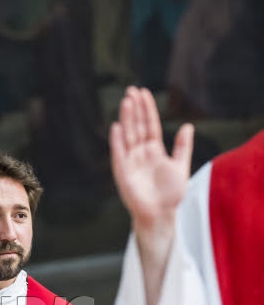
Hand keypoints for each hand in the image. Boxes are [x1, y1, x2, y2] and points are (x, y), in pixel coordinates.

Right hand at [110, 86, 193, 236]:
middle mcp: (141, 154)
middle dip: (134, 109)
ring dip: (126, 119)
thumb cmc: (171, 195)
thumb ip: (183, 147)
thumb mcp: (181, 167)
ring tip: (126, 101)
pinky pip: (119, 155)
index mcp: (154, 151)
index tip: (144, 93)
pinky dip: (117, 142)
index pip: (150, 126)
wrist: (160, 215)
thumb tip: (188, 126)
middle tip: (131, 90)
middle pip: (137, 127)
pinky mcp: (123, 173)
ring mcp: (131, 162)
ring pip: (128, 136)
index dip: (147, 110)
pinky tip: (117, 127)